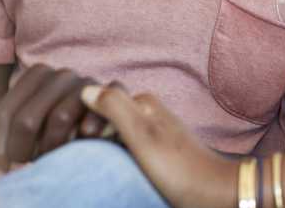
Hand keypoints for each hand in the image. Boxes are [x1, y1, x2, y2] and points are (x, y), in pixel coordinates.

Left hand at [0, 64, 113, 182]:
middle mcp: (62, 74)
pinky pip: (99, 109)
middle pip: (28, 118)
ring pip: (61, 117)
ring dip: (51, 149)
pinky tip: (86, 141)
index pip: (4, 113)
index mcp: (37, 76)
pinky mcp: (117, 92)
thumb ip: (2, 132)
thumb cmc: (63, 127)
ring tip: (50, 165)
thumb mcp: (31, 129)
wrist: (110, 118)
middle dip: (20, 153)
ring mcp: (89, 82)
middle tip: (21, 175)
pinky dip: (91, 127)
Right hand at [80, 85, 236, 207]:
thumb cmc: (177, 167)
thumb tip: (84, 89)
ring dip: (97, 144)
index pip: (98, 99)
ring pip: (112, 130)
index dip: (79, 118)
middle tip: (74, 154)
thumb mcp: (142, 135)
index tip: (70, 141)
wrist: (214, 194)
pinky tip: (107, 168)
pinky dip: (110, 153)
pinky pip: (123, 145)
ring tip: (86, 163)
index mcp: (143, 101)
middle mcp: (148, 111)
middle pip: (104, 114)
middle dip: (86, 130)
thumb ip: (115, 108)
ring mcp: (151, 131)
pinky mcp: (154, 151)